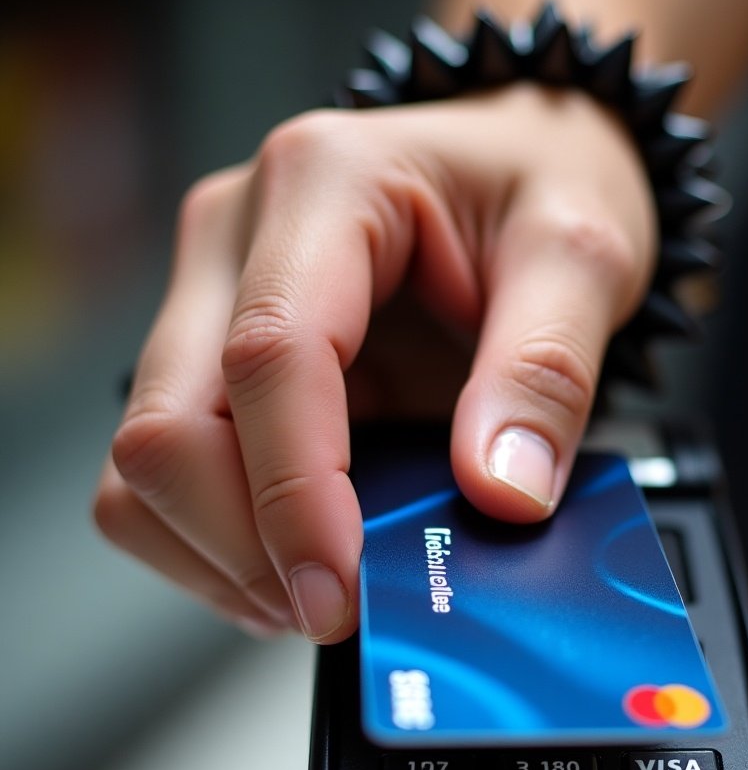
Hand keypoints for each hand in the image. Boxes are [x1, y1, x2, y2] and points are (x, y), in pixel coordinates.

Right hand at [93, 84, 655, 642]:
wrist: (520, 163)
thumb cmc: (544, 185)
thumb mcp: (580, 257)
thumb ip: (546, 370)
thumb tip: (501, 494)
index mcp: (324, 184)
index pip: (268, 356)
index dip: (295, 492)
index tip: (342, 588)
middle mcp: (240, 236)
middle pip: (170, 420)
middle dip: (245, 541)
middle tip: (340, 606)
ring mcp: (216, 296)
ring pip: (145, 458)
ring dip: (220, 551)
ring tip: (323, 588)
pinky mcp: (217, 354)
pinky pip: (172, 468)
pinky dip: (217, 537)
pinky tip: (295, 554)